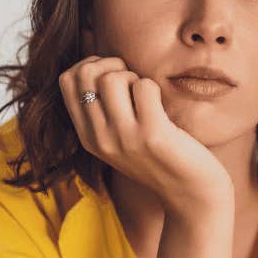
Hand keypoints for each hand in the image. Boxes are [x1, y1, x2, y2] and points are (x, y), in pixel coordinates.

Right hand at [60, 55, 229, 213]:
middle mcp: (100, 138)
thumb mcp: (121, 139)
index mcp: (88, 137)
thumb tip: (99, 62)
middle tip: (133, 81)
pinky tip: (162, 108)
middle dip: (111, 65)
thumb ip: (105, 110)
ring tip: (147, 97)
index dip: (90, 64)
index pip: (67, 81)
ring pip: (112, 78)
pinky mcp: (152, 135)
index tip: (113, 74)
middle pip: (85, 74)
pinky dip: (155, 88)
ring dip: (134, 77)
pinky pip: (144, 87)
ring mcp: (124, 138)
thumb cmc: (161, 158)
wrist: (190, 195)